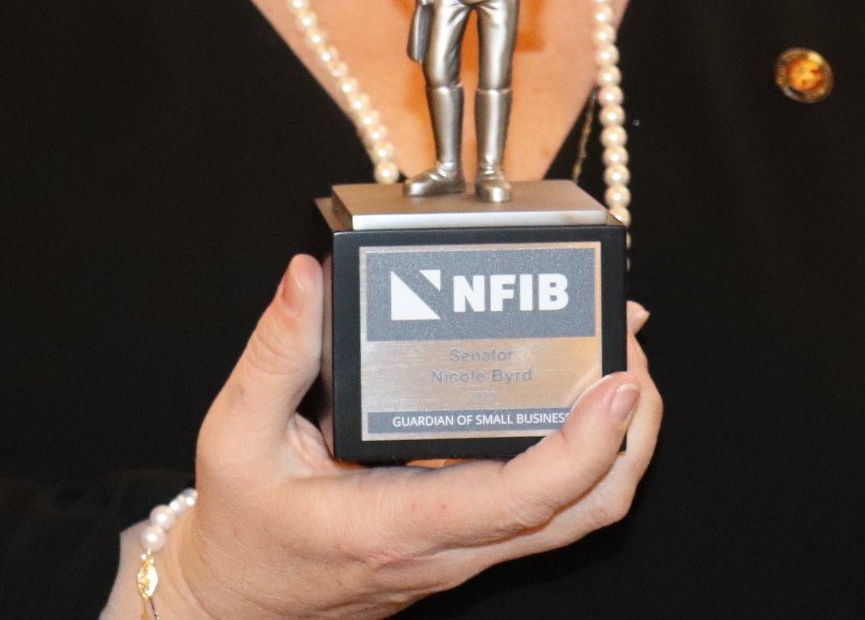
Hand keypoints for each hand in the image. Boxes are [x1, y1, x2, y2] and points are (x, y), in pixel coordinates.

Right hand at [159, 257, 659, 619]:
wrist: (239, 601)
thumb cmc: (243, 525)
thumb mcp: (235, 434)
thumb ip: (275, 353)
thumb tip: (310, 277)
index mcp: (399, 525)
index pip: (520, 498)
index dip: (583, 443)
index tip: (617, 381)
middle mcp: (451, 547)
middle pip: (583, 510)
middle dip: (630, 430)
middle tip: (630, 343)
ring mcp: (468, 549)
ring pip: (580, 514)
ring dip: (619, 442)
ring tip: (620, 358)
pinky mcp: (471, 539)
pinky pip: (552, 506)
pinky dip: (585, 451)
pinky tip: (577, 390)